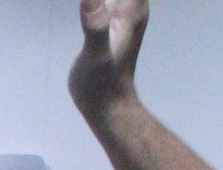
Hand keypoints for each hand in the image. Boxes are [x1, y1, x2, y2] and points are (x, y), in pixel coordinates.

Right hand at [69, 0, 149, 117]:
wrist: (106, 106)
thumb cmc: (103, 84)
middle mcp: (132, 4)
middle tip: (91, 0)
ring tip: (89, 0)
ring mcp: (121, 10)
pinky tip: (88, 0)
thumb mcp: (97, 54)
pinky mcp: (109, 18)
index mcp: (133, 7)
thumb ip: (95, 24)